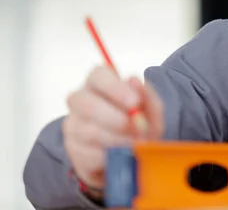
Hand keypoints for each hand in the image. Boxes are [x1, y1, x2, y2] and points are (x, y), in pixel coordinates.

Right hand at [62, 66, 163, 193]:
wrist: (130, 155)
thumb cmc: (139, 123)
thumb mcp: (151, 110)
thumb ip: (146, 95)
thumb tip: (133, 80)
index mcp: (99, 82)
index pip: (98, 75)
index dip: (115, 88)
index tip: (134, 102)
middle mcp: (80, 100)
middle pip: (84, 102)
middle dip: (112, 116)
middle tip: (134, 127)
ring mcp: (73, 125)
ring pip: (86, 130)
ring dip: (116, 139)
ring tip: (135, 143)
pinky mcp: (73, 150)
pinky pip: (87, 153)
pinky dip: (108, 156)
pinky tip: (121, 154)